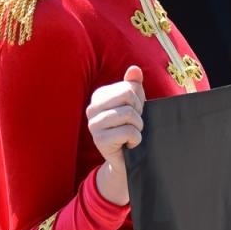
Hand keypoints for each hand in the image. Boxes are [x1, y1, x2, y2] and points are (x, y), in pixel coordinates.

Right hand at [87, 65, 145, 205]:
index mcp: (98, 96)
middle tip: (134, 125)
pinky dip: (136, 139)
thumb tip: (134, 69)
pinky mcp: (99, 140)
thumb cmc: (131, 129)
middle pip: (128, 97)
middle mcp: (91, 108)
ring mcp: (93, 124)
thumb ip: (134, 86)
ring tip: (132, 135)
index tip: (134, 113)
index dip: (139, 101)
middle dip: (139, 112)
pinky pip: (129, 132)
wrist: (127, 160)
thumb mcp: (135, 105)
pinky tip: (129, 145)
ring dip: (138, 127)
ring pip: (129, 115)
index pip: (128, 88)